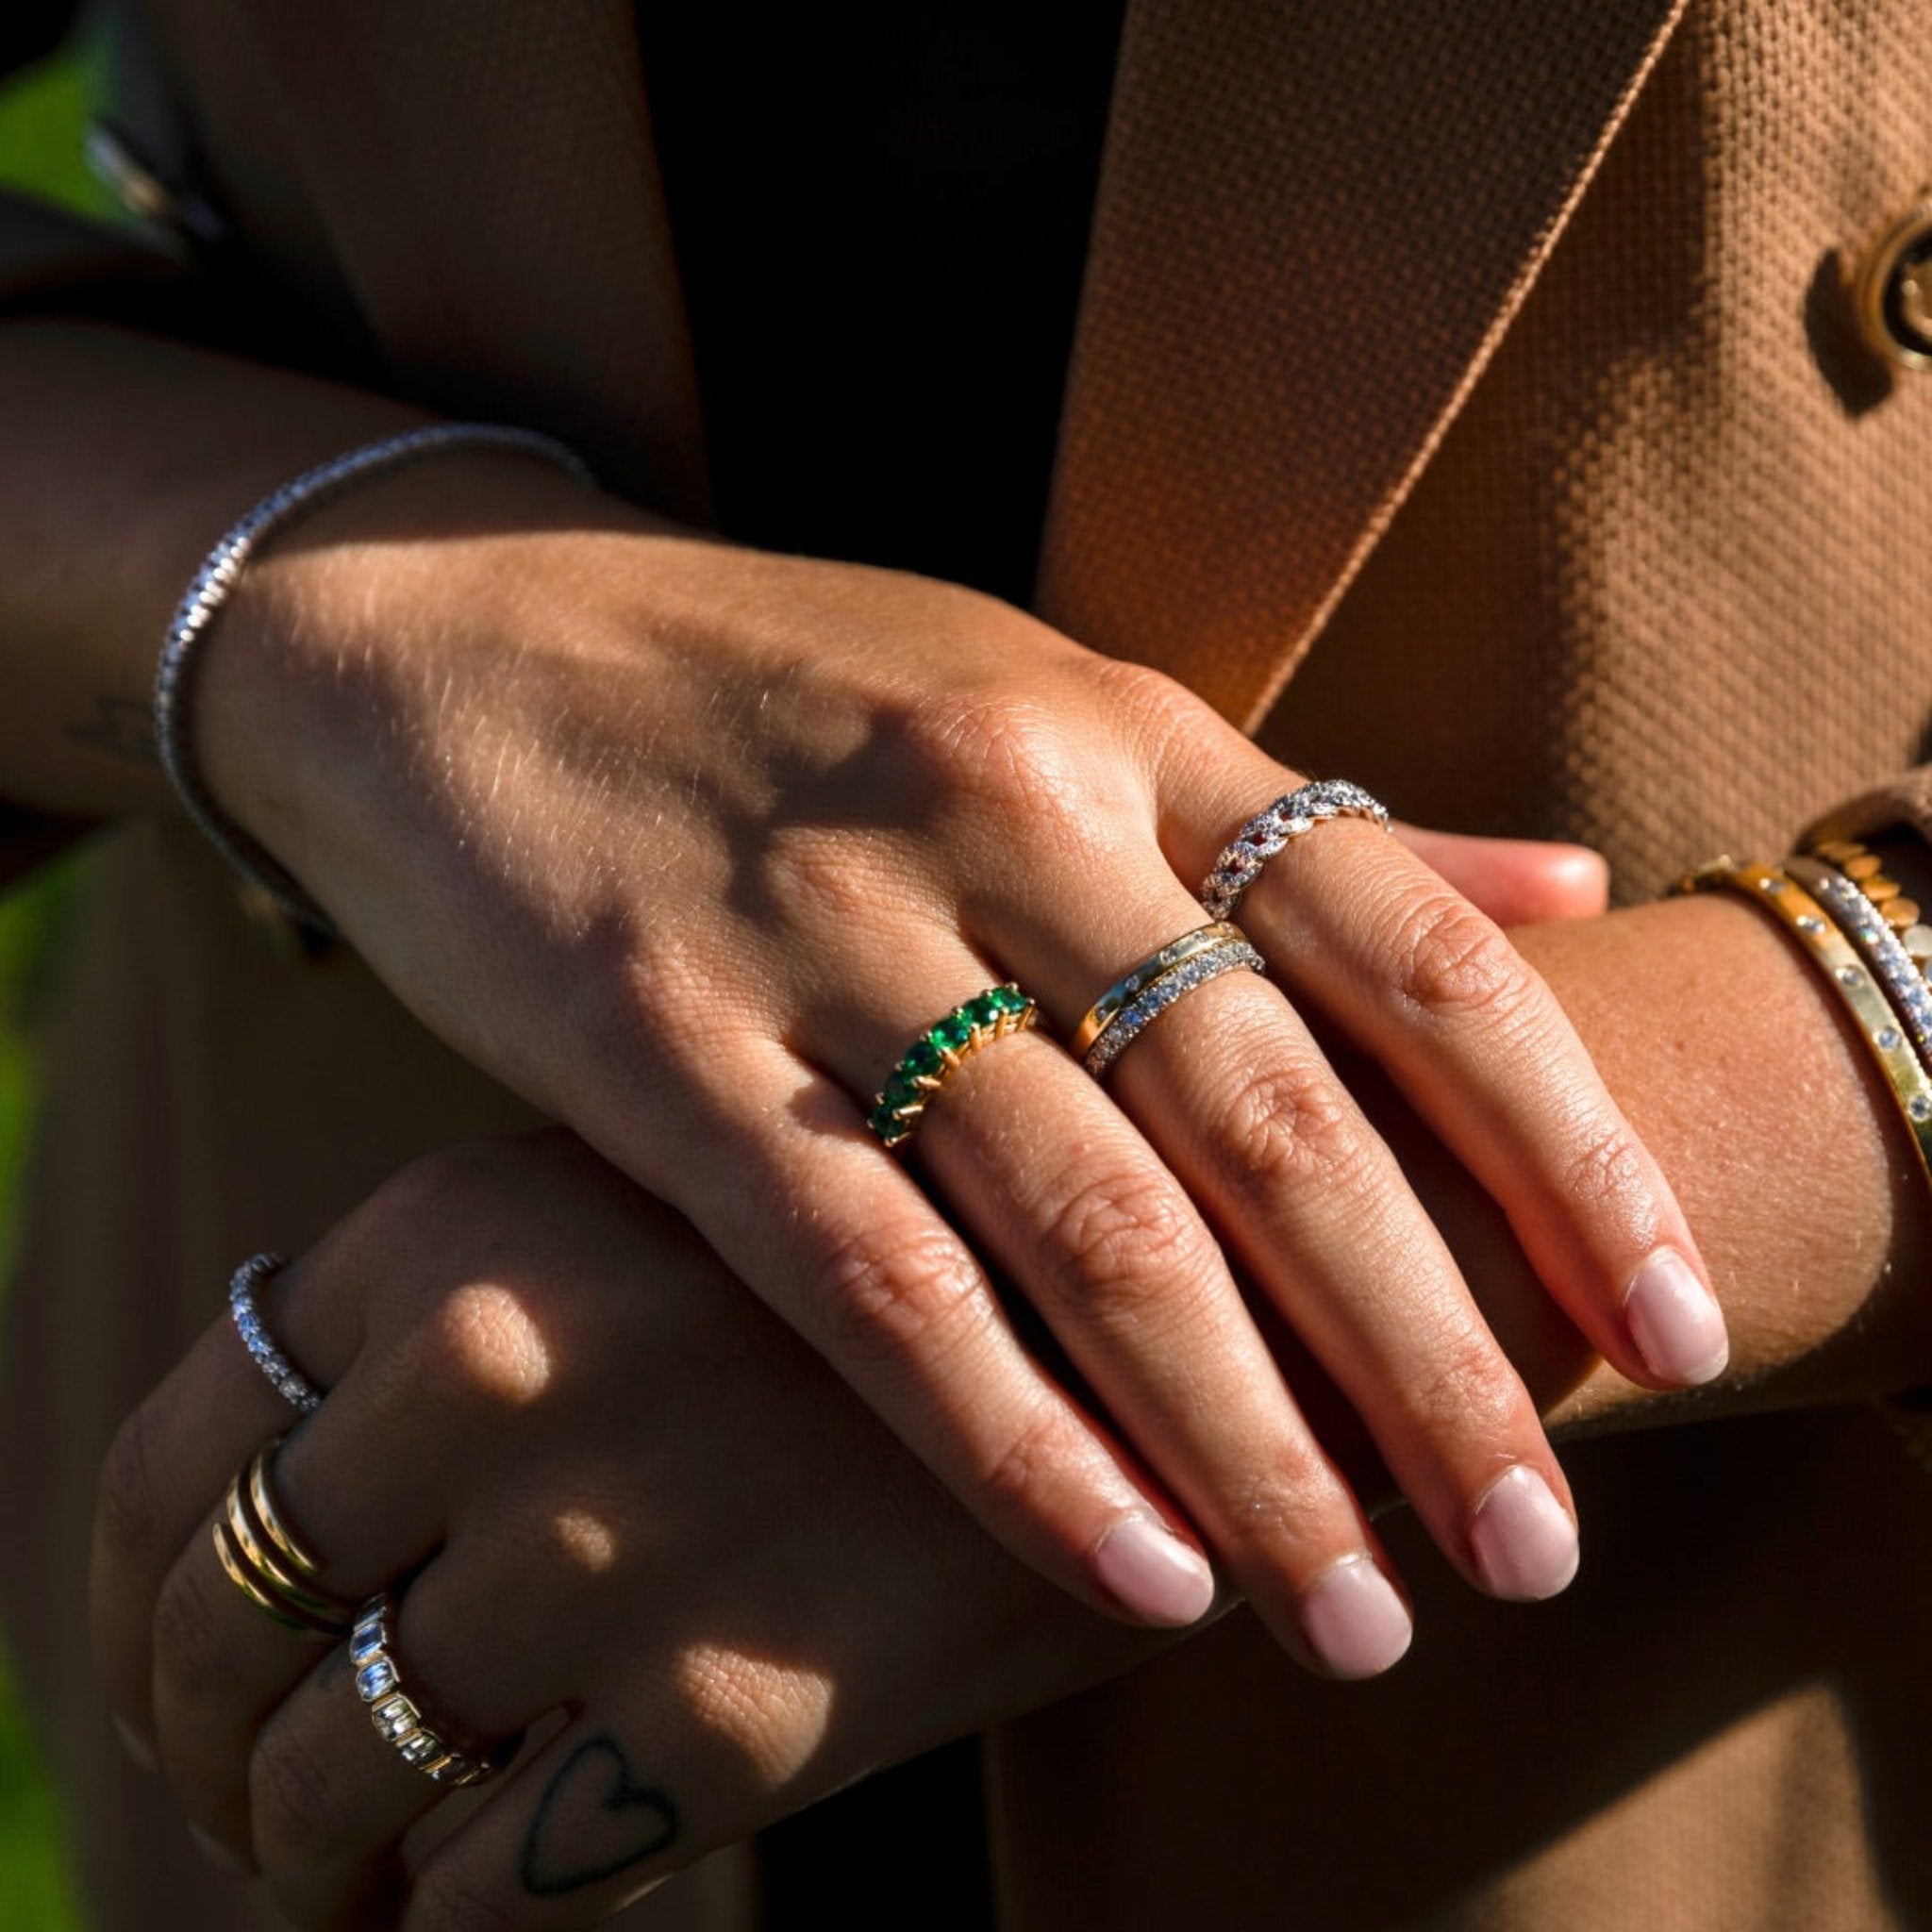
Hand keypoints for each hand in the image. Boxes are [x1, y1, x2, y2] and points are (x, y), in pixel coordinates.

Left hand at [93, 1133, 1157, 1929]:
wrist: (1173, 1328)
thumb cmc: (886, 1280)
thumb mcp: (647, 1221)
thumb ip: (459, 1330)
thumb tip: (271, 1525)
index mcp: (458, 1226)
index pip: (174, 1457)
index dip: (128, 1611)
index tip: (162, 1687)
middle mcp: (508, 1364)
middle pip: (230, 1632)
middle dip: (214, 1755)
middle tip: (259, 1804)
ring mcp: (615, 1536)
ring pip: (338, 1778)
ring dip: (324, 1856)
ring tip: (362, 1865)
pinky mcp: (734, 1707)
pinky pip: (493, 1885)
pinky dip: (464, 1911)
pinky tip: (500, 1881)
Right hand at [192, 446, 1723, 1670]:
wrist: (478, 634)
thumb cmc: (796, 690)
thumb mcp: (1060, 698)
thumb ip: (1299, 815)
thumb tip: (1562, 880)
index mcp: (1127, 730)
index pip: (1410, 944)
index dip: (1564, 1145)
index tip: (1671, 1326)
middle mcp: (1007, 817)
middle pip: (1274, 1121)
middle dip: (1427, 1353)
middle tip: (1529, 1544)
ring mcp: (834, 935)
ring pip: (1089, 1223)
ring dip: (1245, 1440)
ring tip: (1356, 1608)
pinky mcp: (670, 1049)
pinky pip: (869, 1274)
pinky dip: (1010, 1438)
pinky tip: (1127, 1572)